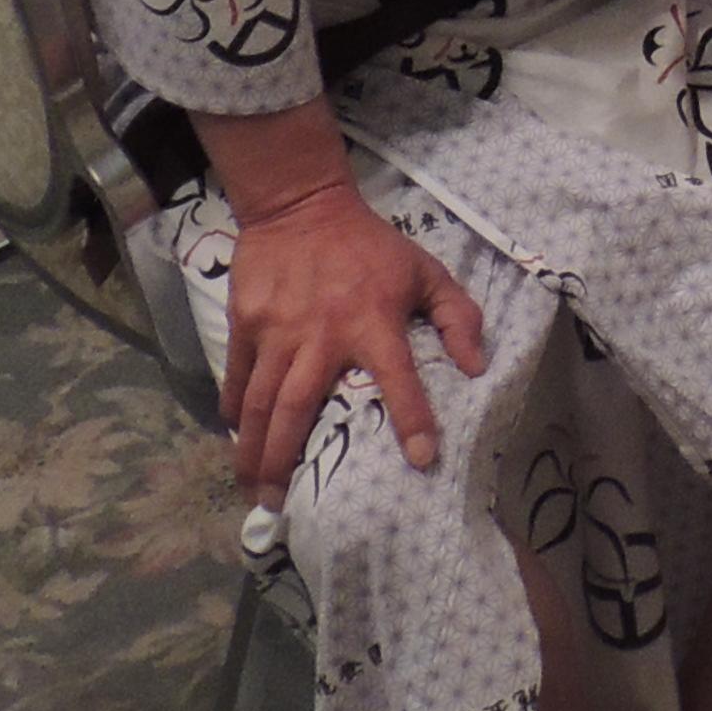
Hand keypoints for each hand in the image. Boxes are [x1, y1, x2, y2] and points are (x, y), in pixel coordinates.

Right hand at [221, 178, 486, 502]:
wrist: (301, 204)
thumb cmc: (370, 245)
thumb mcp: (425, 269)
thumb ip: (458, 316)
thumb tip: (479, 367)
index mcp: (373, 321)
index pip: (399, 377)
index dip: (413, 417)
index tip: (422, 459)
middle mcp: (321, 334)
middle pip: (297, 409)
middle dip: (285, 461)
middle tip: (279, 505)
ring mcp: (277, 331)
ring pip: (259, 402)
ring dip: (253, 450)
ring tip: (253, 489)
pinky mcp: (244, 322)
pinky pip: (236, 376)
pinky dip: (233, 409)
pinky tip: (235, 435)